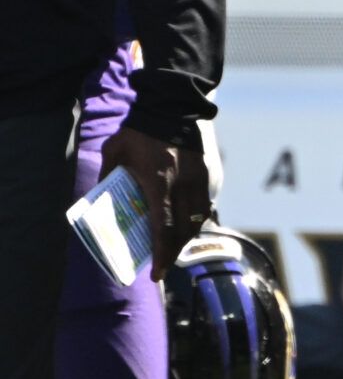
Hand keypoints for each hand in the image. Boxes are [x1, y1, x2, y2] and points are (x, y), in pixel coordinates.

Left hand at [99, 124, 210, 279]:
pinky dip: (197, 218)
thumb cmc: (140, 130)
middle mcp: (183, 186)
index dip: (161, 254)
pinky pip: (205, 204)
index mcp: (160, 184)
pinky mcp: (207, 172)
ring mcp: (199, 179)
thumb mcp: (115, 152)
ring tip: (173, 246)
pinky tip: (187, 222)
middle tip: (162, 266)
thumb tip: (100, 196)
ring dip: (186, 237)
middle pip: (184, 230)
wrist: (173, 105)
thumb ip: (107, 175)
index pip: (164, 228)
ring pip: (198, 219)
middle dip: (173, 252)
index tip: (156, 274)